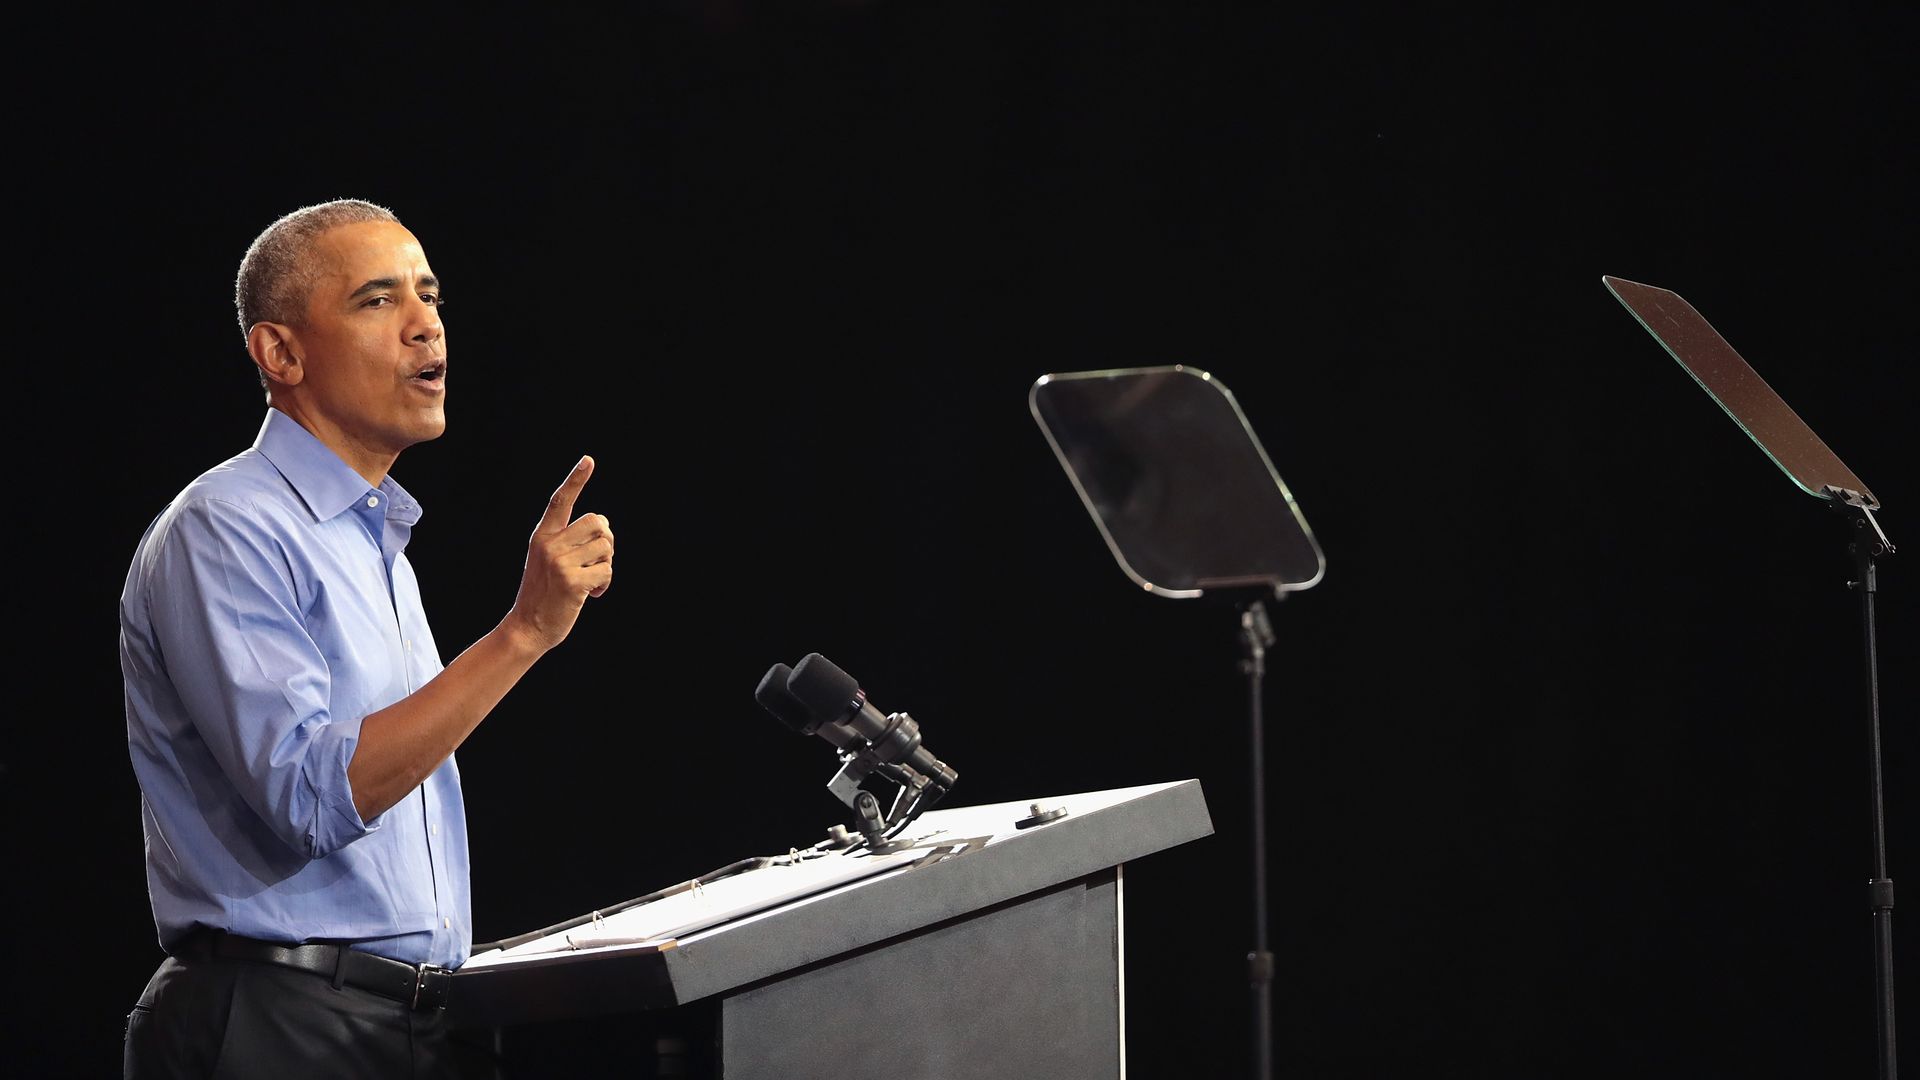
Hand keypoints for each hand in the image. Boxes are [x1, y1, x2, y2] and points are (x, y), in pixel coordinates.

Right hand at [505, 455, 612, 652]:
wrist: (528, 627)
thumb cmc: (544, 592)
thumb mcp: (549, 560)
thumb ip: (568, 541)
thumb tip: (603, 527)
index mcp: (542, 535)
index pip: (560, 501)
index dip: (575, 480)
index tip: (589, 460)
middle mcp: (549, 544)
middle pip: (598, 523)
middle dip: (606, 540)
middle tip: (597, 559)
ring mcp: (559, 562)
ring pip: (606, 547)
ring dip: (606, 565)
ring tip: (591, 580)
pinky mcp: (572, 582)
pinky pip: (606, 571)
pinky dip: (605, 584)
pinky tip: (592, 594)